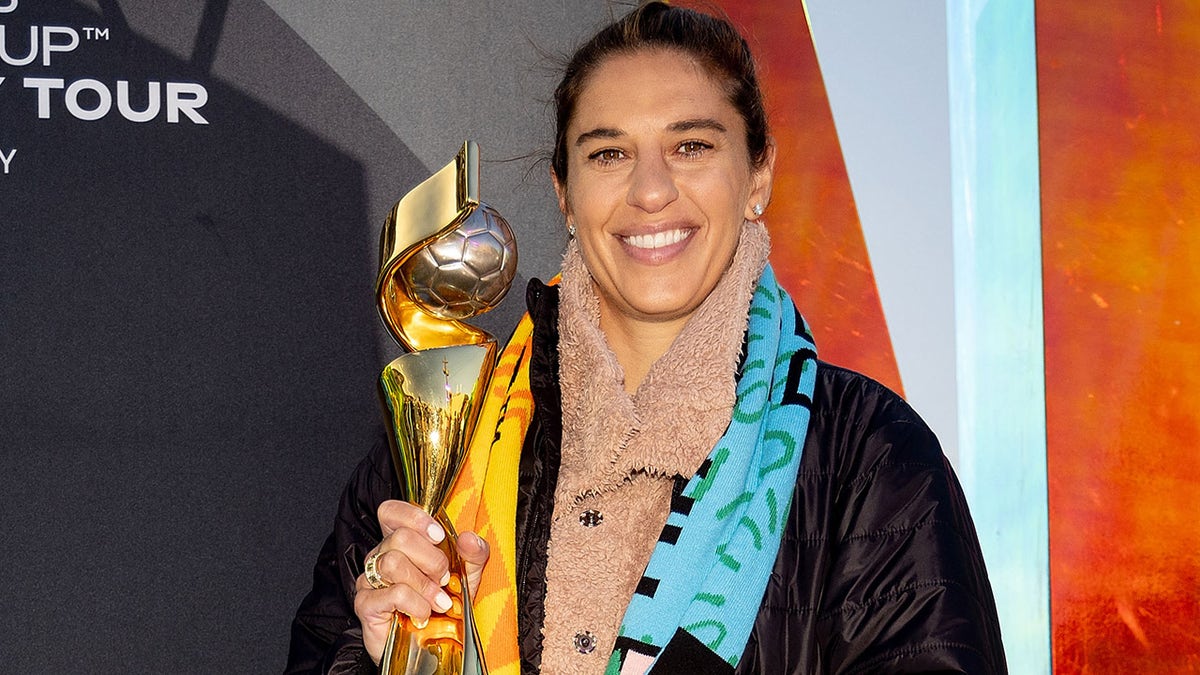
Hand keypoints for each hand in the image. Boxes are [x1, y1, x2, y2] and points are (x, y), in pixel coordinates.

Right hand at [353, 500, 490, 664]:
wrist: (430, 646)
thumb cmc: (443, 605)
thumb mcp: (467, 576)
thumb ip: (474, 554)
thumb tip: (469, 538)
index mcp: (401, 542)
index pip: (391, 512)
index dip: (414, 517)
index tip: (438, 535)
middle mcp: (381, 556)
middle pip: (400, 537)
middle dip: (432, 559)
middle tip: (444, 579)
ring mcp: (369, 580)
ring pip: (394, 563)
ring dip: (425, 584)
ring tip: (439, 601)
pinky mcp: (365, 604)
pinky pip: (393, 593)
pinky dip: (416, 604)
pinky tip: (424, 614)